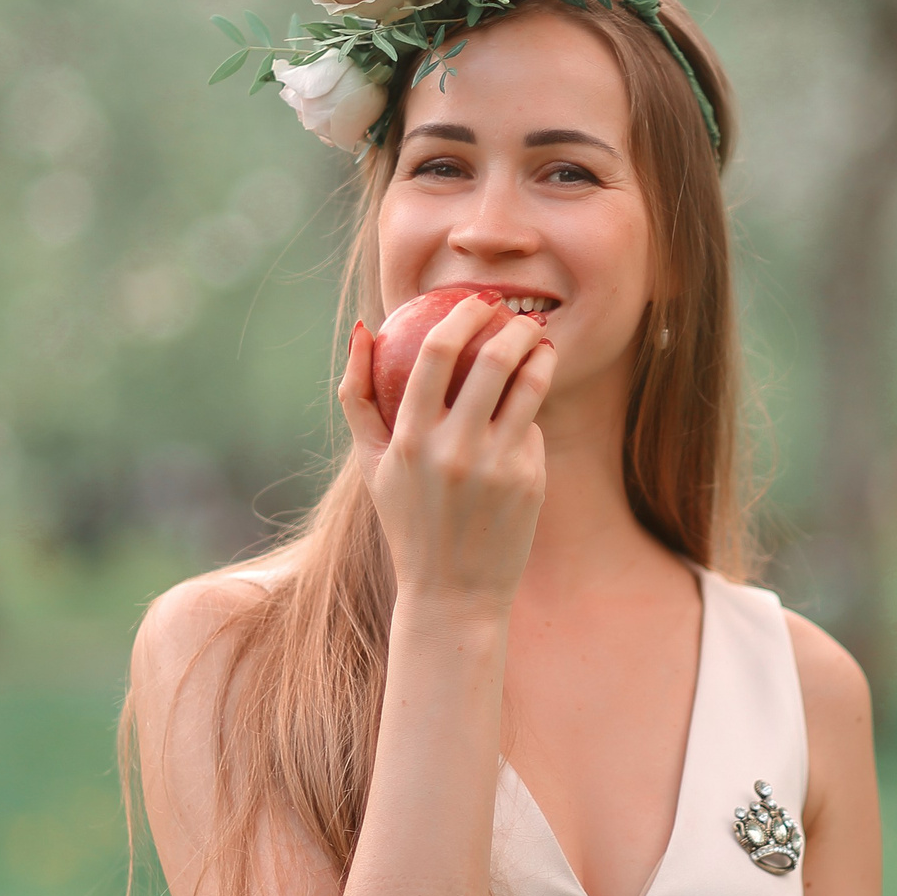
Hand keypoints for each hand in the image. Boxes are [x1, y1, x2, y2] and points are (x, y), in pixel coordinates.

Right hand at [337, 295, 555, 609]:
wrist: (452, 593)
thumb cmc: (406, 519)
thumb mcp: (370, 463)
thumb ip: (356, 395)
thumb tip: (360, 327)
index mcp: (409, 441)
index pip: (436, 354)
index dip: (461, 316)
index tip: (475, 301)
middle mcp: (453, 451)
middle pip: (493, 360)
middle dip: (513, 325)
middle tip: (519, 315)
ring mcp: (496, 468)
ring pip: (529, 387)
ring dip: (539, 354)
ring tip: (540, 343)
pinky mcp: (528, 482)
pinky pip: (533, 429)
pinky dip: (530, 414)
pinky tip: (527, 413)